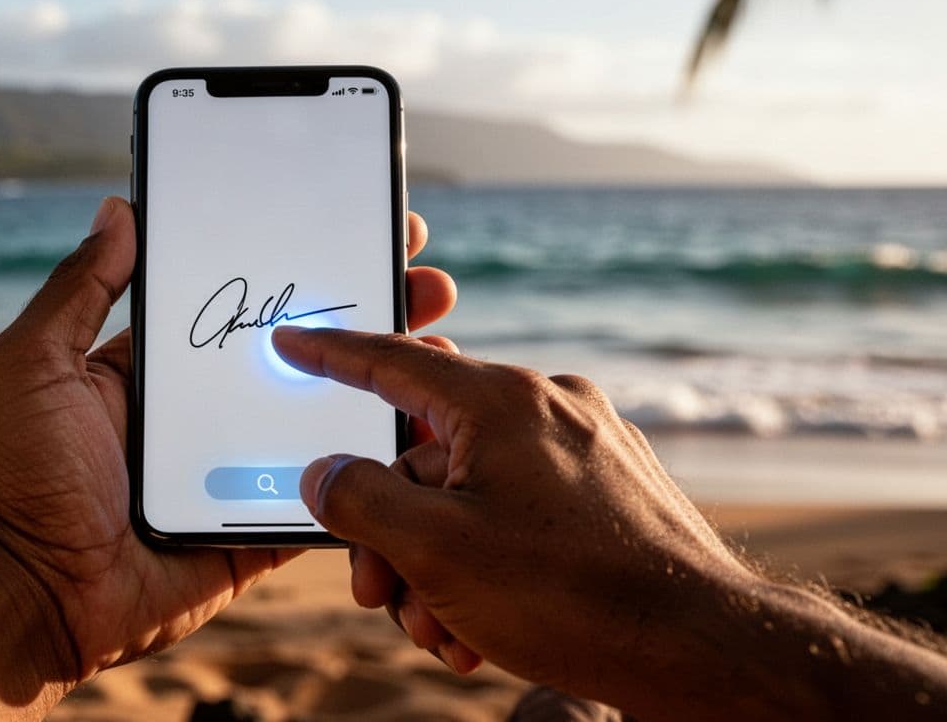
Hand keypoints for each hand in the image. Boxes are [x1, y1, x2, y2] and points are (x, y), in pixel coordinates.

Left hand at [0, 197, 457, 682]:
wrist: (34, 595)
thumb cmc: (21, 479)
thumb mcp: (34, 365)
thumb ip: (79, 290)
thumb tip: (119, 208)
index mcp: (164, 366)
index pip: (247, 299)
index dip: (302, 262)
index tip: (359, 223)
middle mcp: (210, 408)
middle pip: (306, 350)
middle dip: (369, 310)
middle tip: (426, 277)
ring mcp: (242, 466)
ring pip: (328, 417)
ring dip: (389, 384)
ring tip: (444, 344)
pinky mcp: (261, 521)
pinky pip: (329, 492)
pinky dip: (373, 467)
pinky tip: (423, 431)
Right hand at [270, 328, 756, 701]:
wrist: (701, 650)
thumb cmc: (568, 594)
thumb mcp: (434, 549)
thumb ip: (359, 499)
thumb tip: (324, 473)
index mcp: (503, 400)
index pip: (394, 362)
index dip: (332, 355)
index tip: (293, 342)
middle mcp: (548, 408)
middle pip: (428, 455)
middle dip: (391, 532)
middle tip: (375, 593)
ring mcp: (585, 449)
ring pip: (473, 494)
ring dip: (437, 564)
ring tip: (440, 630)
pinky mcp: (611, 491)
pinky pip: (521, 514)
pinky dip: (487, 563)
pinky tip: (482, 627)